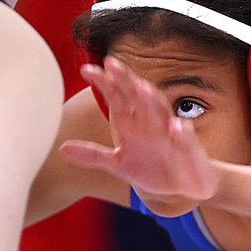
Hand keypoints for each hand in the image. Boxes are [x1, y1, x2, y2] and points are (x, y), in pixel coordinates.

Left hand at [62, 56, 218, 206]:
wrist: (182, 186)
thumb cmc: (150, 168)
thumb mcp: (118, 164)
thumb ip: (93, 155)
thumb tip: (62, 149)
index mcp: (132, 124)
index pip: (116, 97)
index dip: (104, 83)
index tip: (86, 70)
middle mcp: (150, 123)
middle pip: (137, 96)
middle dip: (126, 80)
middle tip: (112, 63)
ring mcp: (170, 134)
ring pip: (162, 111)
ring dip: (152, 100)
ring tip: (141, 88)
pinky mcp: (188, 149)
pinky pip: (186, 139)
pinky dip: (183, 132)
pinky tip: (177, 127)